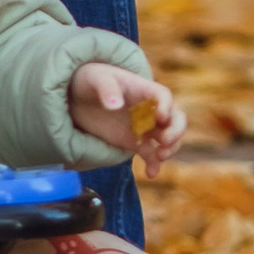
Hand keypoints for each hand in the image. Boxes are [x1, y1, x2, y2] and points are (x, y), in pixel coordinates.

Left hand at [69, 63, 184, 179]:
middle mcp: (148, 109)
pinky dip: (154, 165)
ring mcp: (143, 126)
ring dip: (171, 148)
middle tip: (164, 140)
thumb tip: (114, 105)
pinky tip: (150, 174)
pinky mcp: (134, 141)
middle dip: (176, 130)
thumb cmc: (89, 80)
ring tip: (159, 156)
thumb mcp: (96, 79)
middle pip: (175, 118)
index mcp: (143, 90)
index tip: (160, 116)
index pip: (163, 95)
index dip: (167, 106)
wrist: (77, 96)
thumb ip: (106, 89)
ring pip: (168, 138)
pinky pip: (151, 155)